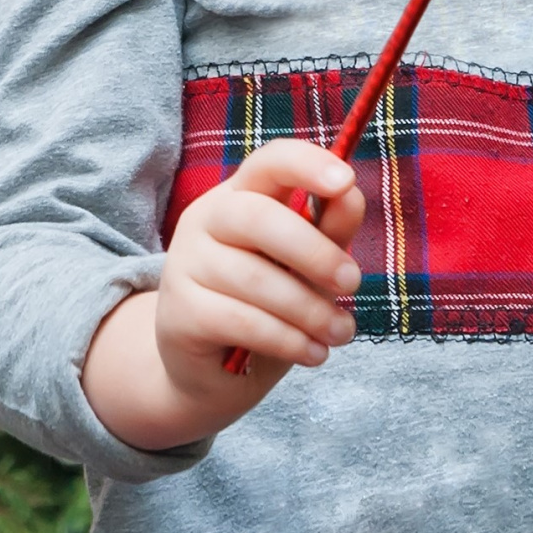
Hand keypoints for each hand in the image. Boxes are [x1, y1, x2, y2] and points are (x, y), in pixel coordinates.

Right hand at [80, 139, 366, 450]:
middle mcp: (206, 219)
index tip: (345, 181)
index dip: (306, 164)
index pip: (268, 162)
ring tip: (339, 332)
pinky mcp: (180, 312)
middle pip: (259, 217)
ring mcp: (186, 263)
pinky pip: (243, 321)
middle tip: (352, 282)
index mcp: (241, 194)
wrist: (212, 370)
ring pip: (256, 278)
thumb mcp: (305, 265)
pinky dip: (288, 340)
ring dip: (311, 310)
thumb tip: (351, 195)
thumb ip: (328, 228)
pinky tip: (313, 353)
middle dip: (316, 251)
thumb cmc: (268, 305)